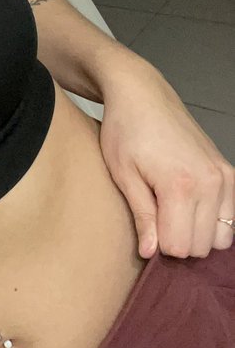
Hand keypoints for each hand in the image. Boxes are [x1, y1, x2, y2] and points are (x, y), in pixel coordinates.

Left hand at [98, 62, 234, 258]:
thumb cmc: (125, 130)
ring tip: (171, 213)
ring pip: (221, 236)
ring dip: (197, 234)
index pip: (179, 247)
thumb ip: (142, 217)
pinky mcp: (228, 171)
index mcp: (180, 186)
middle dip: (178, 242)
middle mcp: (210, 183)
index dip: (159, 246)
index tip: (145, 228)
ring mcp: (223, 176)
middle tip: (155, 219)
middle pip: (202, 246)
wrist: (142, 94)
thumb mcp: (124, 175)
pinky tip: (189, 207)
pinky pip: (231, 216)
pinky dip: (213, 221)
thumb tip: (151, 253)